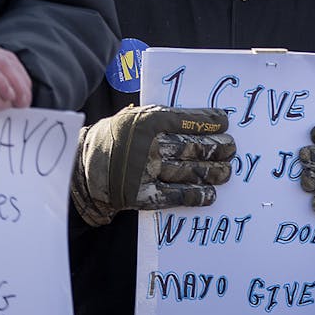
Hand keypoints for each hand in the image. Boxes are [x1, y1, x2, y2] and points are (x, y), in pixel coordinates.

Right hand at [71, 106, 235, 227]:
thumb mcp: (132, 118)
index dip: (209, 121)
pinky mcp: (143, 195)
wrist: (83, 168)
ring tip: (226, 171)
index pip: (187, 120)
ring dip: (213, 172)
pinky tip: (210, 194)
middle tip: (231, 149)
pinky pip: (177, 195)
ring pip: (190, 171)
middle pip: (193, 146)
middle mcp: (148, 146)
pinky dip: (196, 195)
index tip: (225, 123)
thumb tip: (197, 120)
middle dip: (217, 148)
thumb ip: (160, 118)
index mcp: (146, 122)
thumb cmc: (114, 139)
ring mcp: (146, 171)